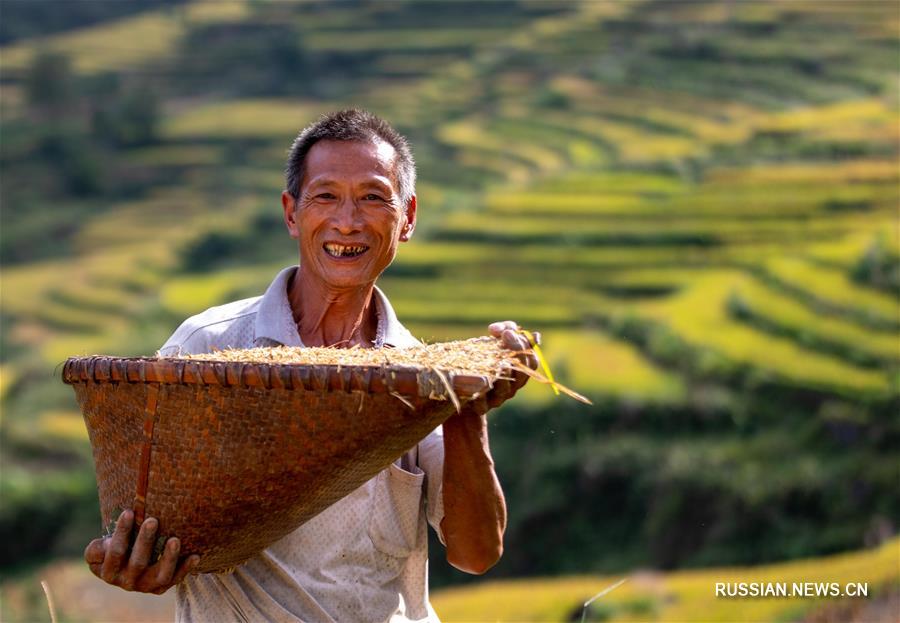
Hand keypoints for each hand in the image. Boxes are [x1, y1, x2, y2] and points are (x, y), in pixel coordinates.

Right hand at [84, 510, 199, 593]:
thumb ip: (97, 549)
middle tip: (153, 520)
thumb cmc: (116, 549)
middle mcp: (128, 582)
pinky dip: (186, 568)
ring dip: (168, 558)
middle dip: (145, 541)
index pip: (115, 552)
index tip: (128, 512)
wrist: (126, 568)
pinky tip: (196, 556)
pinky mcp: (162, 587)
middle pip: (138, 563)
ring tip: (175, 540)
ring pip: (160, 575)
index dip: (121, 533)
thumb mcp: (99, 551)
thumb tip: (104, 544)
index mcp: (109, 572)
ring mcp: (147, 585)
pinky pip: (176, 579)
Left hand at [464, 321, 537, 415]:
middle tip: (506, 335)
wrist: (457, 390)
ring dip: (503, 372)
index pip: (531, 361)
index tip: (508, 331)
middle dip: (516, 351)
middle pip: (522, 374)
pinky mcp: (481, 407)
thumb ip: (504, 331)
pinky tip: (480, 378)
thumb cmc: (478, 361)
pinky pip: (483, 401)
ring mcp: (497, 398)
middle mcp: (511, 387)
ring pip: (505, 389)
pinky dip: (482, 390)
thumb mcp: (491, 343)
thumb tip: (514, 329)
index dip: (524, 345)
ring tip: (500, 359)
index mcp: (518, 373)